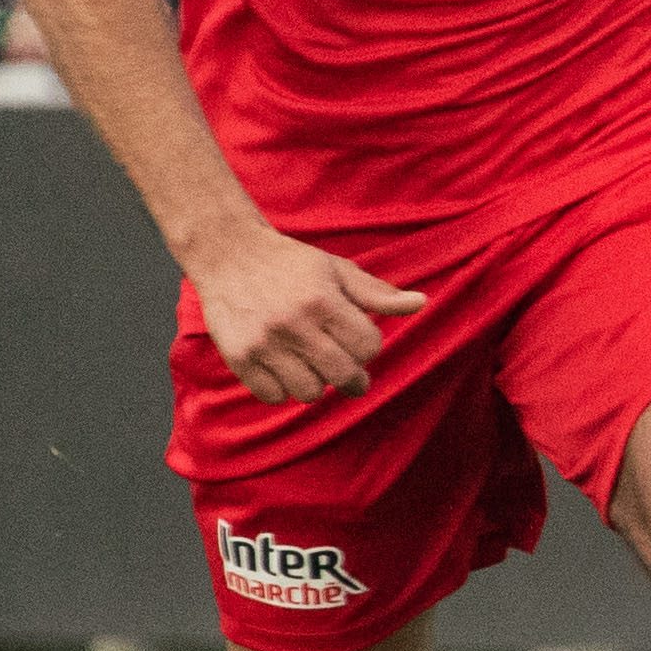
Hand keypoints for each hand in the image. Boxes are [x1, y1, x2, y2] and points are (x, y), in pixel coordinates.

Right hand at [188, 222, 426, 404]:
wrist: (229, 254)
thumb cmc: (292, 263)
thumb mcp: (338, 270)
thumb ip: (377, 293)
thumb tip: (421, 304)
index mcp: (323, 301)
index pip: (369, 347)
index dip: (369, 347)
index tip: (359, 340)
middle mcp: (293, 324)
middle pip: (343, 375)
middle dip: (354, 378)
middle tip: (350, 373)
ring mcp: (263, 343)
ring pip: (309, 392)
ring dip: (317, 384)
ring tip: (313, 366)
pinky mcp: (238, 357)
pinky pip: (273, 396)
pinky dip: (283, 390)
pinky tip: (285, 370)